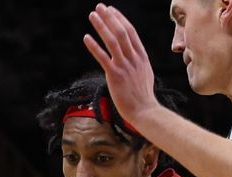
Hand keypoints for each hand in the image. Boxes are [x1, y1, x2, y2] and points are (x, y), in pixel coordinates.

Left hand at [84, 4, 158, 124]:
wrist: (145, 111)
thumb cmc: (143, 97)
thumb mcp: (145, 74)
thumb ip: (138, 63)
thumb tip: (134, 56)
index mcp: (142, 57)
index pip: (131, 32)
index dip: (120, 19)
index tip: (111, 10)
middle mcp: (134, 58)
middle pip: (121, 31)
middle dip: (110, 17)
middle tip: (100, 7)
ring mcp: (124, 66)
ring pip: (112, 40)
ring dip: (101, 26)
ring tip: (92, 15)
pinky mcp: (115, 76)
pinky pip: (102, 57)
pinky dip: (94, 46)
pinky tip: (86, 37)